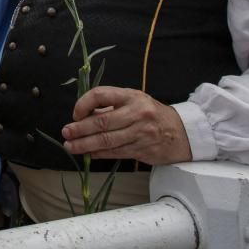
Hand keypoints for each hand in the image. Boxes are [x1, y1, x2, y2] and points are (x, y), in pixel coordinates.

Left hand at [61, 86, 191, 164]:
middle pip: (101, 121)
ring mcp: (140, 133)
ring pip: (107, 140)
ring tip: (71, 146)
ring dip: (85, 144)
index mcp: (131, 96)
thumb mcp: (133, 101)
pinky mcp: (142, 150)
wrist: (182, 132)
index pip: (100, 95)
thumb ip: (110, 107)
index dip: (83, 104)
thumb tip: (82, 117)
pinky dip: (99, 153)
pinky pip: (115, 152)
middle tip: (66, 133)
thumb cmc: (151, 114)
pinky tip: (88, 153)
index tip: (75, 114)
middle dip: (79, 129)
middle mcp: (136, 113)